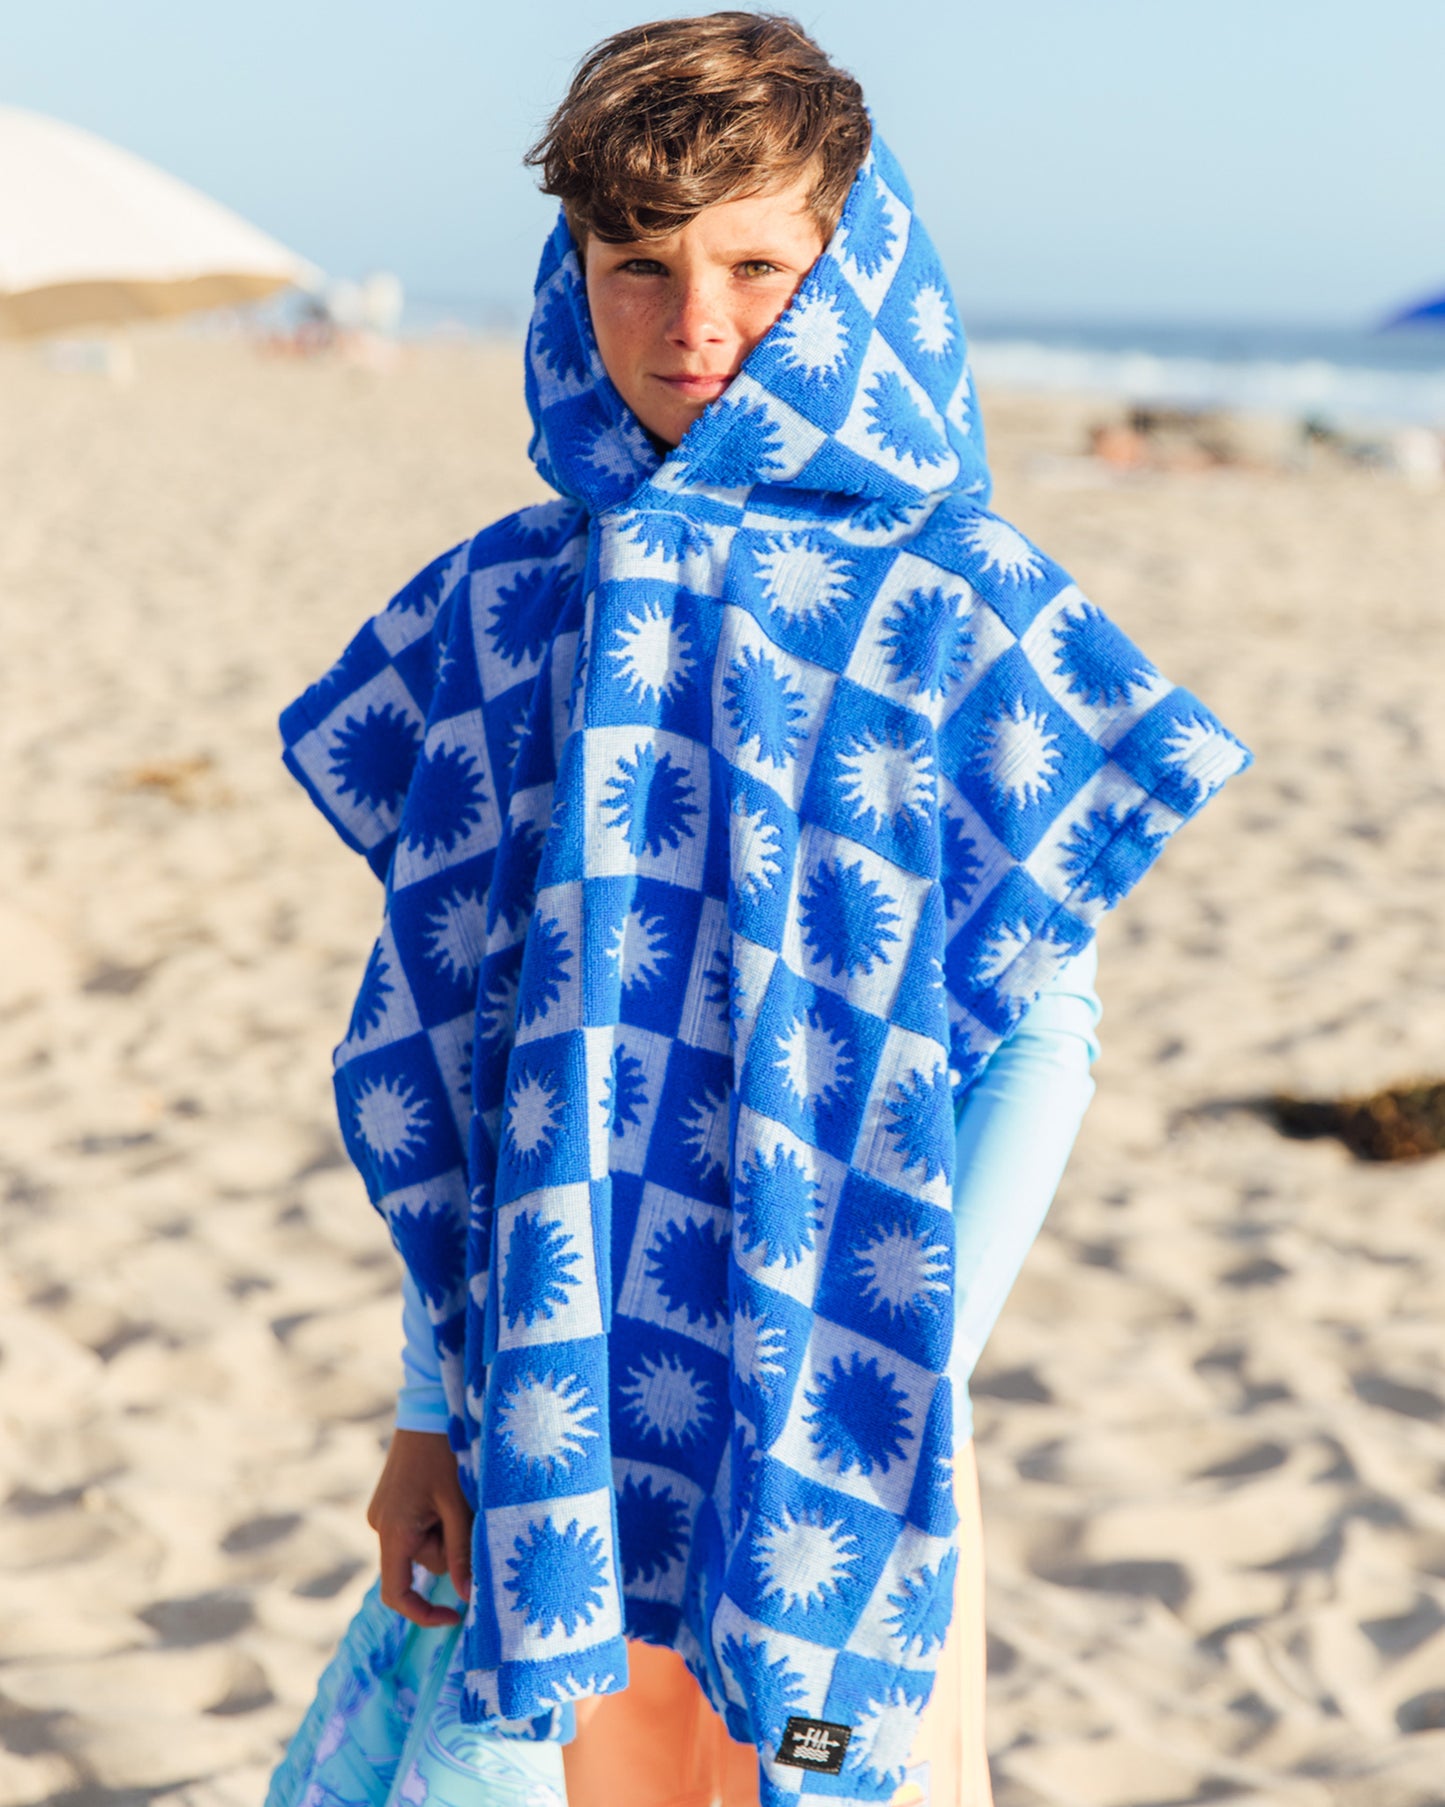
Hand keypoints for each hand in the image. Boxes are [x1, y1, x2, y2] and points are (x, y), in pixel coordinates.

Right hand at [366, 1428, 472, 1627]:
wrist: (428, 1406)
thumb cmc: (446, 1453)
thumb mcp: (459, 1505)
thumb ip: (461, 1552)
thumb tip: (466, 1596)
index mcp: (394, 1531)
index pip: (397, 1593)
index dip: (424, 1613)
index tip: (457, 1616)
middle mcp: (380, 1526)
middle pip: (421, 1562)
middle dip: (449, 1547)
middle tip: (468, 1510)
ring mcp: (383, 1513)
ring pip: (422, 1544)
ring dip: (445, 1530)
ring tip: (456, 1493)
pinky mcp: (390, 1502)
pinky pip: (416, 1527)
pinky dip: (436, 1519)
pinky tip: (446, 1491)